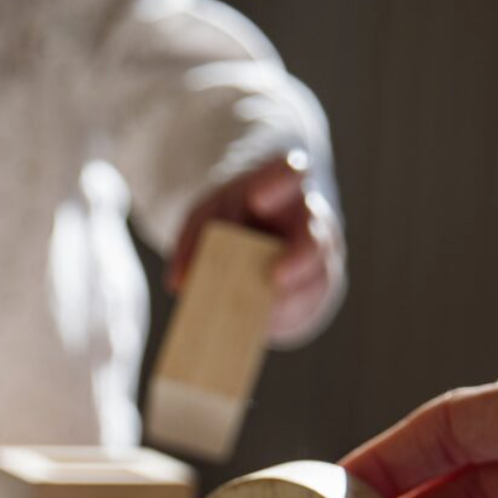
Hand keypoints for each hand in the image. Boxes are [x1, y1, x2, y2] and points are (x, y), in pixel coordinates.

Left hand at [169, 152, 343, 347]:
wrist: (260, 231)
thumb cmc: (231, 218)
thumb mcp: (204, 221)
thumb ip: (190, 245)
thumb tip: (179, 283)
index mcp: (279, 186)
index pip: (288, 174)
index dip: (280, 182)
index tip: (259, 196)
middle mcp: (307, 216)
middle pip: (314, 235)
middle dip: (299, 257)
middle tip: (275, 277)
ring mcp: (319, 252)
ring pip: (316, 276)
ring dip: (290, 297)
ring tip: (265, 314)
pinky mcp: (317, 284)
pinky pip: (308, 302)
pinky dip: (284, 314)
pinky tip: (263, 323)